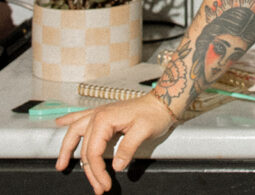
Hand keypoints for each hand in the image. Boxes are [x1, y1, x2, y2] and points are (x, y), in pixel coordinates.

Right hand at [54, 93, 176, 193]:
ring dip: (67, 149)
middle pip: (85, 148)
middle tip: (97, 187)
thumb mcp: (144, 131)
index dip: (98, 171)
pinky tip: (60, 123)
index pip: (94, 152)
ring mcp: (99, 113)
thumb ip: (128, 148)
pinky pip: (80, 116)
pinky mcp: (104, 114)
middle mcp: (97, 116)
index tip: (105, 184)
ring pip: (75, 132)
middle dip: (89, 171)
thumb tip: (116, 166)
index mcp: (104, 120)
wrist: (163, 101)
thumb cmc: (155, 113)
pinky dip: (69, 120)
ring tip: (61, 164)